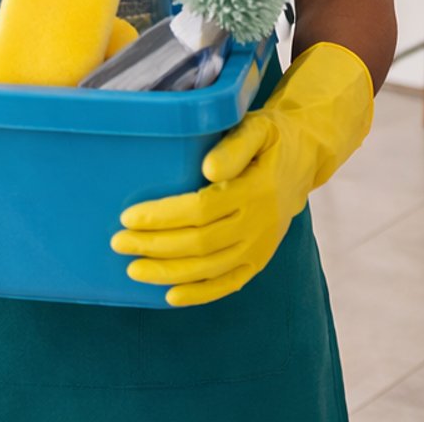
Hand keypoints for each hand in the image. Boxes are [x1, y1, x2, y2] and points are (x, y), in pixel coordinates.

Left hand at [112, 42, 372, 306]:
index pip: (201, 209)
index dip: (163, 216)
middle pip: (200, 243)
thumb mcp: (258, 128)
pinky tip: (170, 295)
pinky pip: (228, 283)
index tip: (128, 216)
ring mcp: (260, 246)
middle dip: (155, 246)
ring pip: (209, 268)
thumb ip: (234, 146)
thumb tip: (207, 169)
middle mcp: (258, 224)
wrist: (304, 160)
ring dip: (169, 272)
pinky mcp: (260, 260)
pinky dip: (199, 293)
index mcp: (255, 190)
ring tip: (133, 269)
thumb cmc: (271, 139)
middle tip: (119, 242)